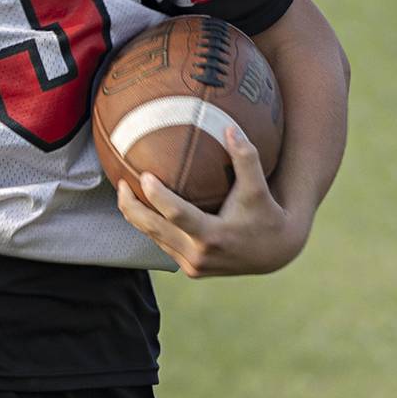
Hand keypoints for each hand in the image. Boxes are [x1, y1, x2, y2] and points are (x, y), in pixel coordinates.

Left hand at [115, 127, 309, 276]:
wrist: (276, 253)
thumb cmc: (267, 215)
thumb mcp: (259, 189)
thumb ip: (246, 158)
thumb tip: (230, 127)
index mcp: (214, 236)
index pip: (176, 214)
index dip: (157, 195)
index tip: (143, 176)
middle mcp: (199, 255)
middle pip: (153, 229)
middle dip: (131, 207)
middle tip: (120, 184)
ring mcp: (193, 266)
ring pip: (153, 239)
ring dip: (135, 216)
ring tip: (123, 191)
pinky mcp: (191, 270)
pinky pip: (163, 245)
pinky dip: (150, 227)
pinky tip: (141, 207)